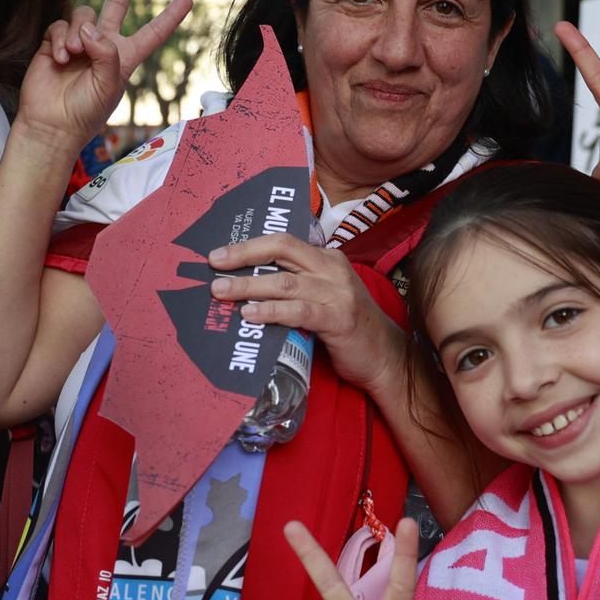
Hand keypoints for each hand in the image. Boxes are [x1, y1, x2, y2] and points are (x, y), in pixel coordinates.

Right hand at [15, 0, 193, 146]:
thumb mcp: (108, 85)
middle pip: (117, 5)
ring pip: (84, 15)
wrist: (51, 123)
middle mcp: (103, 46)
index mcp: (125, 58)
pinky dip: (62, 38)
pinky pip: (61, 25)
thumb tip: (89, 28)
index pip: (152, 33)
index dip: (169, 17)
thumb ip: (106, 53)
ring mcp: (79, 42)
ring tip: (74, 56)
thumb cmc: (85, 111)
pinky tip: (62, 58)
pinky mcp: (56, 42)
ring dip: (79, 32)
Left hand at [206, 233, 405, 393]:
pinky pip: (299, 312)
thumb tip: (247, 286)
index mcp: (327, 259)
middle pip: (282, 251)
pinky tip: (250, 314)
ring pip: (285, 282)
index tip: (219, 254)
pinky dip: (272, 311)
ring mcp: (337, 294)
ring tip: (221, 292)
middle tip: (214, 265)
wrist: (386, 357)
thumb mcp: (322, 297)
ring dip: (249, 286)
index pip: (283, 242)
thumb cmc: (347, 327)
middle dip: (244, 256)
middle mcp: (333, 270)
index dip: (249, 245)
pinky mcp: (339, 320)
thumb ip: (295, 287)